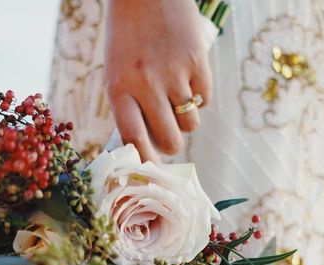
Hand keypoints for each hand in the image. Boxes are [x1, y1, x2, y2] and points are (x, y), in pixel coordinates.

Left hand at [105, 0, 211, 161]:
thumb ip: (130, 109)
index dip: (146, 161)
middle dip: (173, 143)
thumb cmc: (128, 38)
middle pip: (171, 141)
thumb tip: (148, 149)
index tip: (152, 168)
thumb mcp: (117, 73)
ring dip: (187, 119)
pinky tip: (187, 76)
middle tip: (170, 132)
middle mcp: (146, 83)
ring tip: (176, 97)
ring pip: (191, 125)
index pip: (135, 141)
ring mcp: (174, 72)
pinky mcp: (198, 60)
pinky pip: (205, 100)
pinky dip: (199, 95)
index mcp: (119, 88)